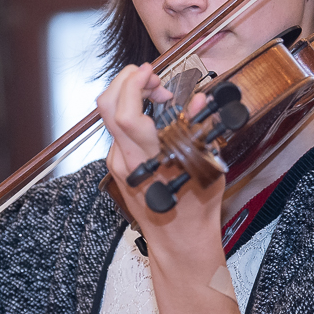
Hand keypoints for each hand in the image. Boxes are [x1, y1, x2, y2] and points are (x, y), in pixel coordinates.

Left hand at [97, 64, 225, 250]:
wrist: (178, 243)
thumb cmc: (194, 212)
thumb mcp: (206, 167)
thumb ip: (200, 129)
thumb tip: (199, 100)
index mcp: (148, 160)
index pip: (126, 113)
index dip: (133, 84)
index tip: (150, 71)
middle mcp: (125, 160)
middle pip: (107, 105)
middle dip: (127, 80)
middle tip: (154, 79)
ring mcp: (116, 163)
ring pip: (111, 115)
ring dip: (132, 95)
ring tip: (159, 96)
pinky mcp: (116, 165)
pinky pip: (118, 129)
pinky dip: (133, 112)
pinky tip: (154, 115)